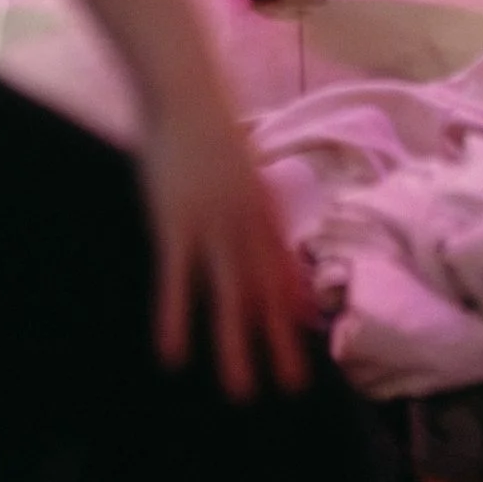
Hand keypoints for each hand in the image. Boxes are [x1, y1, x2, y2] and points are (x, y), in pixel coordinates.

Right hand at [138, 100, 311, 400]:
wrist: (185, 90)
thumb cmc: (208, 125)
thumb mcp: (243, 165)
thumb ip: (252, 203)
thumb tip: (260, 232)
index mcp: (263, 210)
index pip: (284, 271)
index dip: (295, 311)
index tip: (310, 346)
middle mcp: (247, 225)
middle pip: (266, 294)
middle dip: (280, 342)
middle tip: (293, 387)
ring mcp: (212, 226)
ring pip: (230, 296)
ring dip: (237, 346)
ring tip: (242, 392)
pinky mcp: (175, 223)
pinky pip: (177, 279)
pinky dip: (176, 317)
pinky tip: (173, 353)